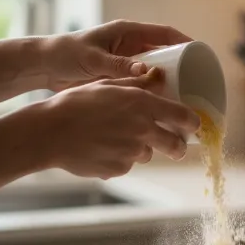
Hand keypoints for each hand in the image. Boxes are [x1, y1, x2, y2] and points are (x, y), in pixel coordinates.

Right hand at [37, 68, 200, 178]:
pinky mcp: (121, 169)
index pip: (184, 117)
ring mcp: (133, 152)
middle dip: (178, 146)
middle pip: (176, 145)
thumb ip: (137, 84)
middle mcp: (143, 130)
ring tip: (115, 138)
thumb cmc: (75, 104)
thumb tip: (158, 74)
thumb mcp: (107, 86)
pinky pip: (127, 165)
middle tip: (174, 145)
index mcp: (143, 105)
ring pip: (147, 154)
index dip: (193, 123)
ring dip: (140, 149)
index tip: (195, 126)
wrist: (49, 132)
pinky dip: (119, 159)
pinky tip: (101, 148)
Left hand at [43, 20, 191, 91]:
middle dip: (181, 67)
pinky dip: (154, 92)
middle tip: (196, 83)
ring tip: (184, 97)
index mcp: (128, 33)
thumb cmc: (66, 55)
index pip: (165, 34)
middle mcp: (132, 46)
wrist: (45, 68)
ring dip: (169, 82)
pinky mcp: (122, 77)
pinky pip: (145, 83)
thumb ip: (119, 65)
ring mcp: (128, 62)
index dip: (185, 41)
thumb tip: (147, 72)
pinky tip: (163, 105)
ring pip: (157, 71)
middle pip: (165, 54)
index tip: (200, 53)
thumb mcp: (94, 59)